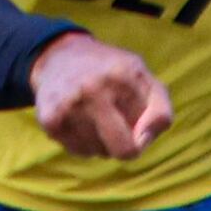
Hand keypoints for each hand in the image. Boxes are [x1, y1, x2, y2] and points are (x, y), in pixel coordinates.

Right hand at [28, 32, 172, 159]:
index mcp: (124, 75)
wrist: (58, 57)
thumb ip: (160, 111)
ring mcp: (69, 106)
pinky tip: (79, 120)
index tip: (135, 117)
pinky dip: (83, 142)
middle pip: (124, 150)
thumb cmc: (111, 73)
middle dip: (127, 148)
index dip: (143, 131)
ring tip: (94, 116)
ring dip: (102, 142)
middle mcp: (94, 90)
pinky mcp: (50, 120)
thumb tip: (143, 140)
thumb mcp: (144, 79)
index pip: (146, 131)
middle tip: (119, 130)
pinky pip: (79, 151)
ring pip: (100, 153)